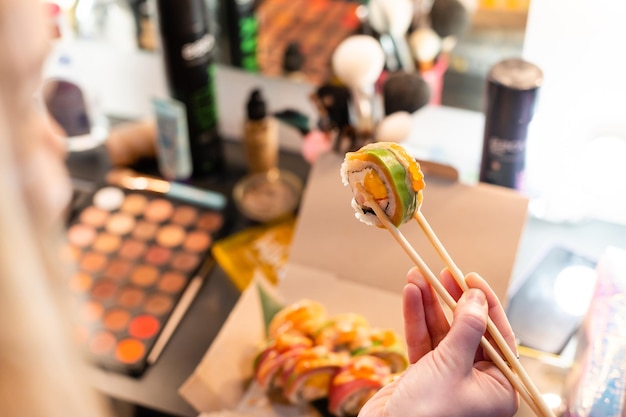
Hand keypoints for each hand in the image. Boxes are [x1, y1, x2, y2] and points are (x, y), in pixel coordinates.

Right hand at [359, 268, 518, 416]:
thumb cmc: (427, 414)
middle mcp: (475, 381)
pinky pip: (422, 341)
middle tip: (442, 272)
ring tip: (416, 276)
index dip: (484, 303)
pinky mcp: (422, 375)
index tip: (470, 278)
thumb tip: (477, 298)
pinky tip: (410, 296)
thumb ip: (466, 329)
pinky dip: (415, 319)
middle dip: (451, 300)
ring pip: (441, 332)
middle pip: (467, 330)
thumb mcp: (452, 365)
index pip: (498, 337)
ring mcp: (447, 377)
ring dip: (428, 304)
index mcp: (498, 388)